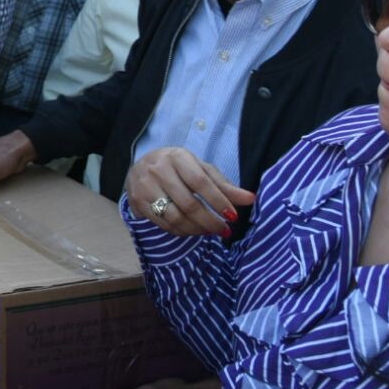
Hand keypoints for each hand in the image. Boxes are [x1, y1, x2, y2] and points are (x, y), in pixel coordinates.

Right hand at [125, 147, 254, 237]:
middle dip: (210, 221)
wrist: (141, 166)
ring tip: (209, 231)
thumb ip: (224, 185)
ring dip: (197, 229)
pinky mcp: (138, 201)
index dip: (218, 201)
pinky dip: (182, 231)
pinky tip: (192, 230)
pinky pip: (163, 224)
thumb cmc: (179, 168)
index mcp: (178, 157)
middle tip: (224, 230)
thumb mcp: (201, 170)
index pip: (201, 182)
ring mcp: (146, 186)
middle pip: (188, 204)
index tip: (233, 217)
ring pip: (175, 217)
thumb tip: (251, 199)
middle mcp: (159, 170)